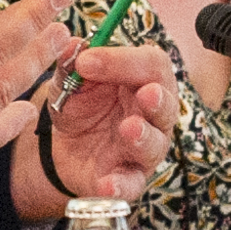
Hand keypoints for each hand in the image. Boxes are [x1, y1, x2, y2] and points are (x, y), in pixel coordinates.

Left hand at [15, 45, 178, 219]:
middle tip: (144, 94)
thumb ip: (71, 64)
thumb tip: (70, 43)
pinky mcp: (129, 179)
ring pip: (155, 144)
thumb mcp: (71, 82)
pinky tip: (108, 184)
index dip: (124, 60)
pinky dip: (120, 186)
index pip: (151, 64)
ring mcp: (144, 149)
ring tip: (128, 129)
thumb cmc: (82, 105)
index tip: (86, 61)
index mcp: (143, 81)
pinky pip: (132, 184)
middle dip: (156, 98)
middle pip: (165, 103)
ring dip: (143, 137)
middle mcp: (153, 115)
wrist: (65, 148)